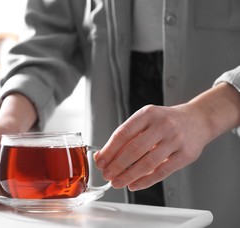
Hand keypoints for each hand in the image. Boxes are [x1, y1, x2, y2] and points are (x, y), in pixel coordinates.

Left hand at [94, 82, 239, 191]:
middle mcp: (162, 125)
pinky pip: (162, 171)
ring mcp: (175, 140)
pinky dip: (146, 181)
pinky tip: (134, 184)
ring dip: (129, 176)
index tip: (100, 161)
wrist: (198, 120)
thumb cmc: (167, 121)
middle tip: (107, 175)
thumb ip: (127, 135)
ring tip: (118, 182)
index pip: (123, 133)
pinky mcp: (186, 155)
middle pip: (134, 149)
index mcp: (148, 114)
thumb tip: (104, 155)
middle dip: (117, 165)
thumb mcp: (146, 120)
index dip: (109, 150)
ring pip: (147, 163)